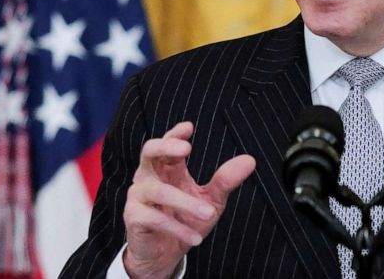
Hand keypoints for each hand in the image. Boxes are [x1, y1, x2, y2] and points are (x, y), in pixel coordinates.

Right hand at [122, 121, 255, 278]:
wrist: (164, 255)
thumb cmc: (185, 220)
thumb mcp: (210, 200)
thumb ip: (226, 180)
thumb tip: (250, 160)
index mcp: (167, 168)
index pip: (167, 144)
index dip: (175, 134)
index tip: (189, 127)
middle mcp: (149, 177)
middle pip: (149, 152)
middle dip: (165, 146)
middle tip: (185, 149)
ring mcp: (139, 197)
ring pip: (159, 192)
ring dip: (186, 203)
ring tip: (208, 213)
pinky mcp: (134, 218)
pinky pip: (156, 219)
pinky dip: (178, 229)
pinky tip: (195, 237)